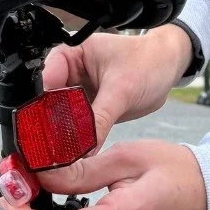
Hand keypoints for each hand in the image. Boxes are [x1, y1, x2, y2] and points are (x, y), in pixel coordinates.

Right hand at [43, 24, 192, 146]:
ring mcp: (76, 91)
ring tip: (62, 155)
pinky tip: (75, 153)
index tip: (45, 131)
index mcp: (71, 53)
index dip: (41, 106)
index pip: (45, 80)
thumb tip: (81, 149)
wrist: (168, 68)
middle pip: (47, 101)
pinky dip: (75, 139)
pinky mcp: (86, 108)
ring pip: (58, 116)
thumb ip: (99, 119)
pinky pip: (74, 126)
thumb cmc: (148, 62)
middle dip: (49, 125)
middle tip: (51, 150)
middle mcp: (69, 72)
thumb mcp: (122, 89)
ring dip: (61, 135)